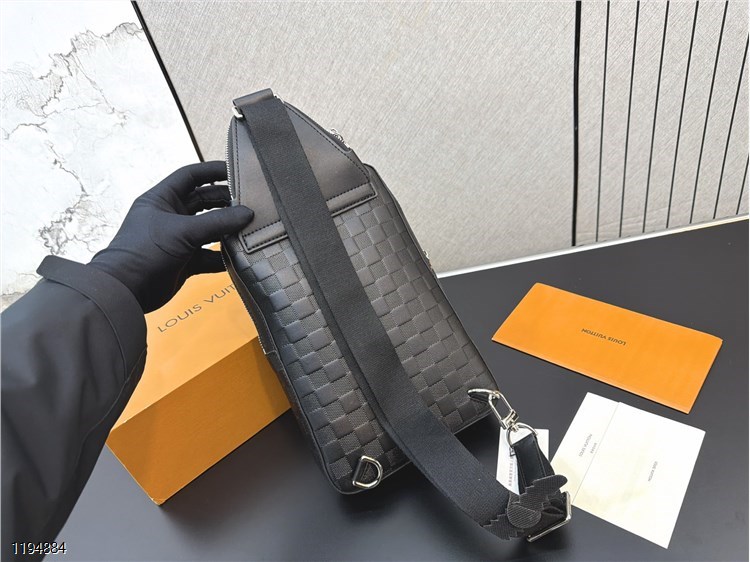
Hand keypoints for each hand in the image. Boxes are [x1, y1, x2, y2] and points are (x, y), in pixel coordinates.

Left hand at [89, 161, 252, 312]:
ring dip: (227, 230)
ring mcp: (178, 240)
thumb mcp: (183, 231)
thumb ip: (218, 222)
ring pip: (209, 230)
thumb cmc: (143, 251)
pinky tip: (238, 257)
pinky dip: (223, 257)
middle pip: (204, 202)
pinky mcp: (184, 262)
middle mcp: (170, 216)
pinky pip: (209, 256)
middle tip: (249, 204)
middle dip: (226, 202)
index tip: (236, 171)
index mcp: (162, 199)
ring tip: (248, 229)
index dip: (212, 171)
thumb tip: (246, 214)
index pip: (190, 176)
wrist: (126, 290)